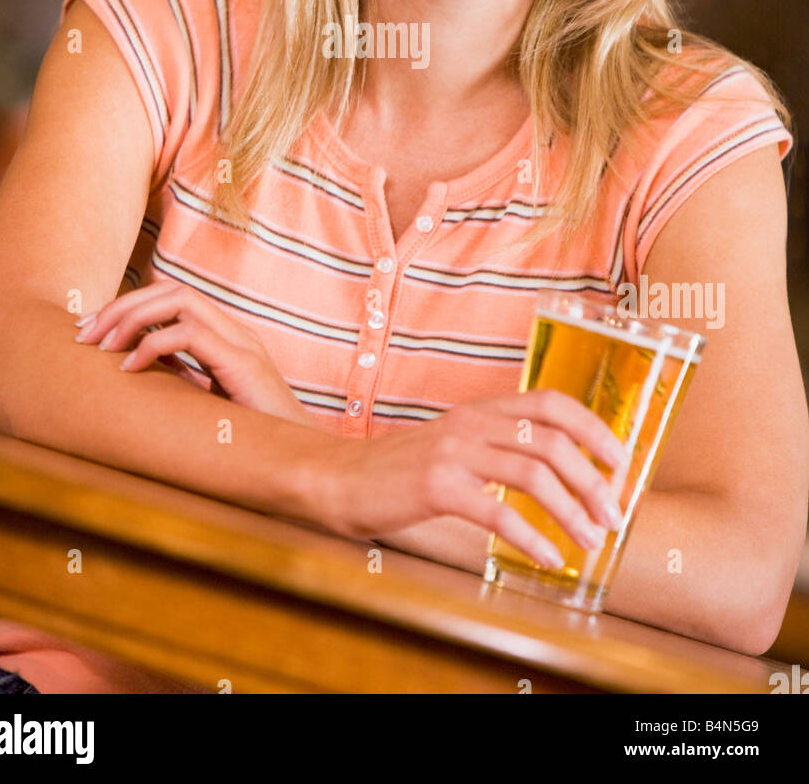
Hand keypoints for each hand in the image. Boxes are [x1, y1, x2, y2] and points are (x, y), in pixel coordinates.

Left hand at [74, 281, 317, 426]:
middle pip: (170, 289)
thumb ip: (180, 382)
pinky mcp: (244, 363)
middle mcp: (234, 331)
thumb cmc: (251, 443)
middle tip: (82, 334)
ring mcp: (241, 343)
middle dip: (121, 305)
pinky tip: (129, 368)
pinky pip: (190, 334)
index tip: (90, 332)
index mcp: (225, 338)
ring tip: (102, 346)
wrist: (300, 464)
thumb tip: (131, 372)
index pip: (172, 297)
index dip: (128, 307)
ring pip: (180, 299)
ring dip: (132, 317)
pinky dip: (153, 344)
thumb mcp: (205, 406)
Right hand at [319, 390, 626, 567]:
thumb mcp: (456, 444)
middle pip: (551, 441)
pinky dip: (531, 537)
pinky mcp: (436, 485)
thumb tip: (559, 472)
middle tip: (612, 514)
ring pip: (532, 474)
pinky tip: (548, 557)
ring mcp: (453, 451)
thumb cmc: (402, 470)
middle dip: (592, 479)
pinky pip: (497, 511)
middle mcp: (472, 423)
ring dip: (571, 511)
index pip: (551, 402)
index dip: (593, 427)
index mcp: (481, 410)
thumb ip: (498, 447)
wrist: (339, 478)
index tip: (619, 461)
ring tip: (589, 539)